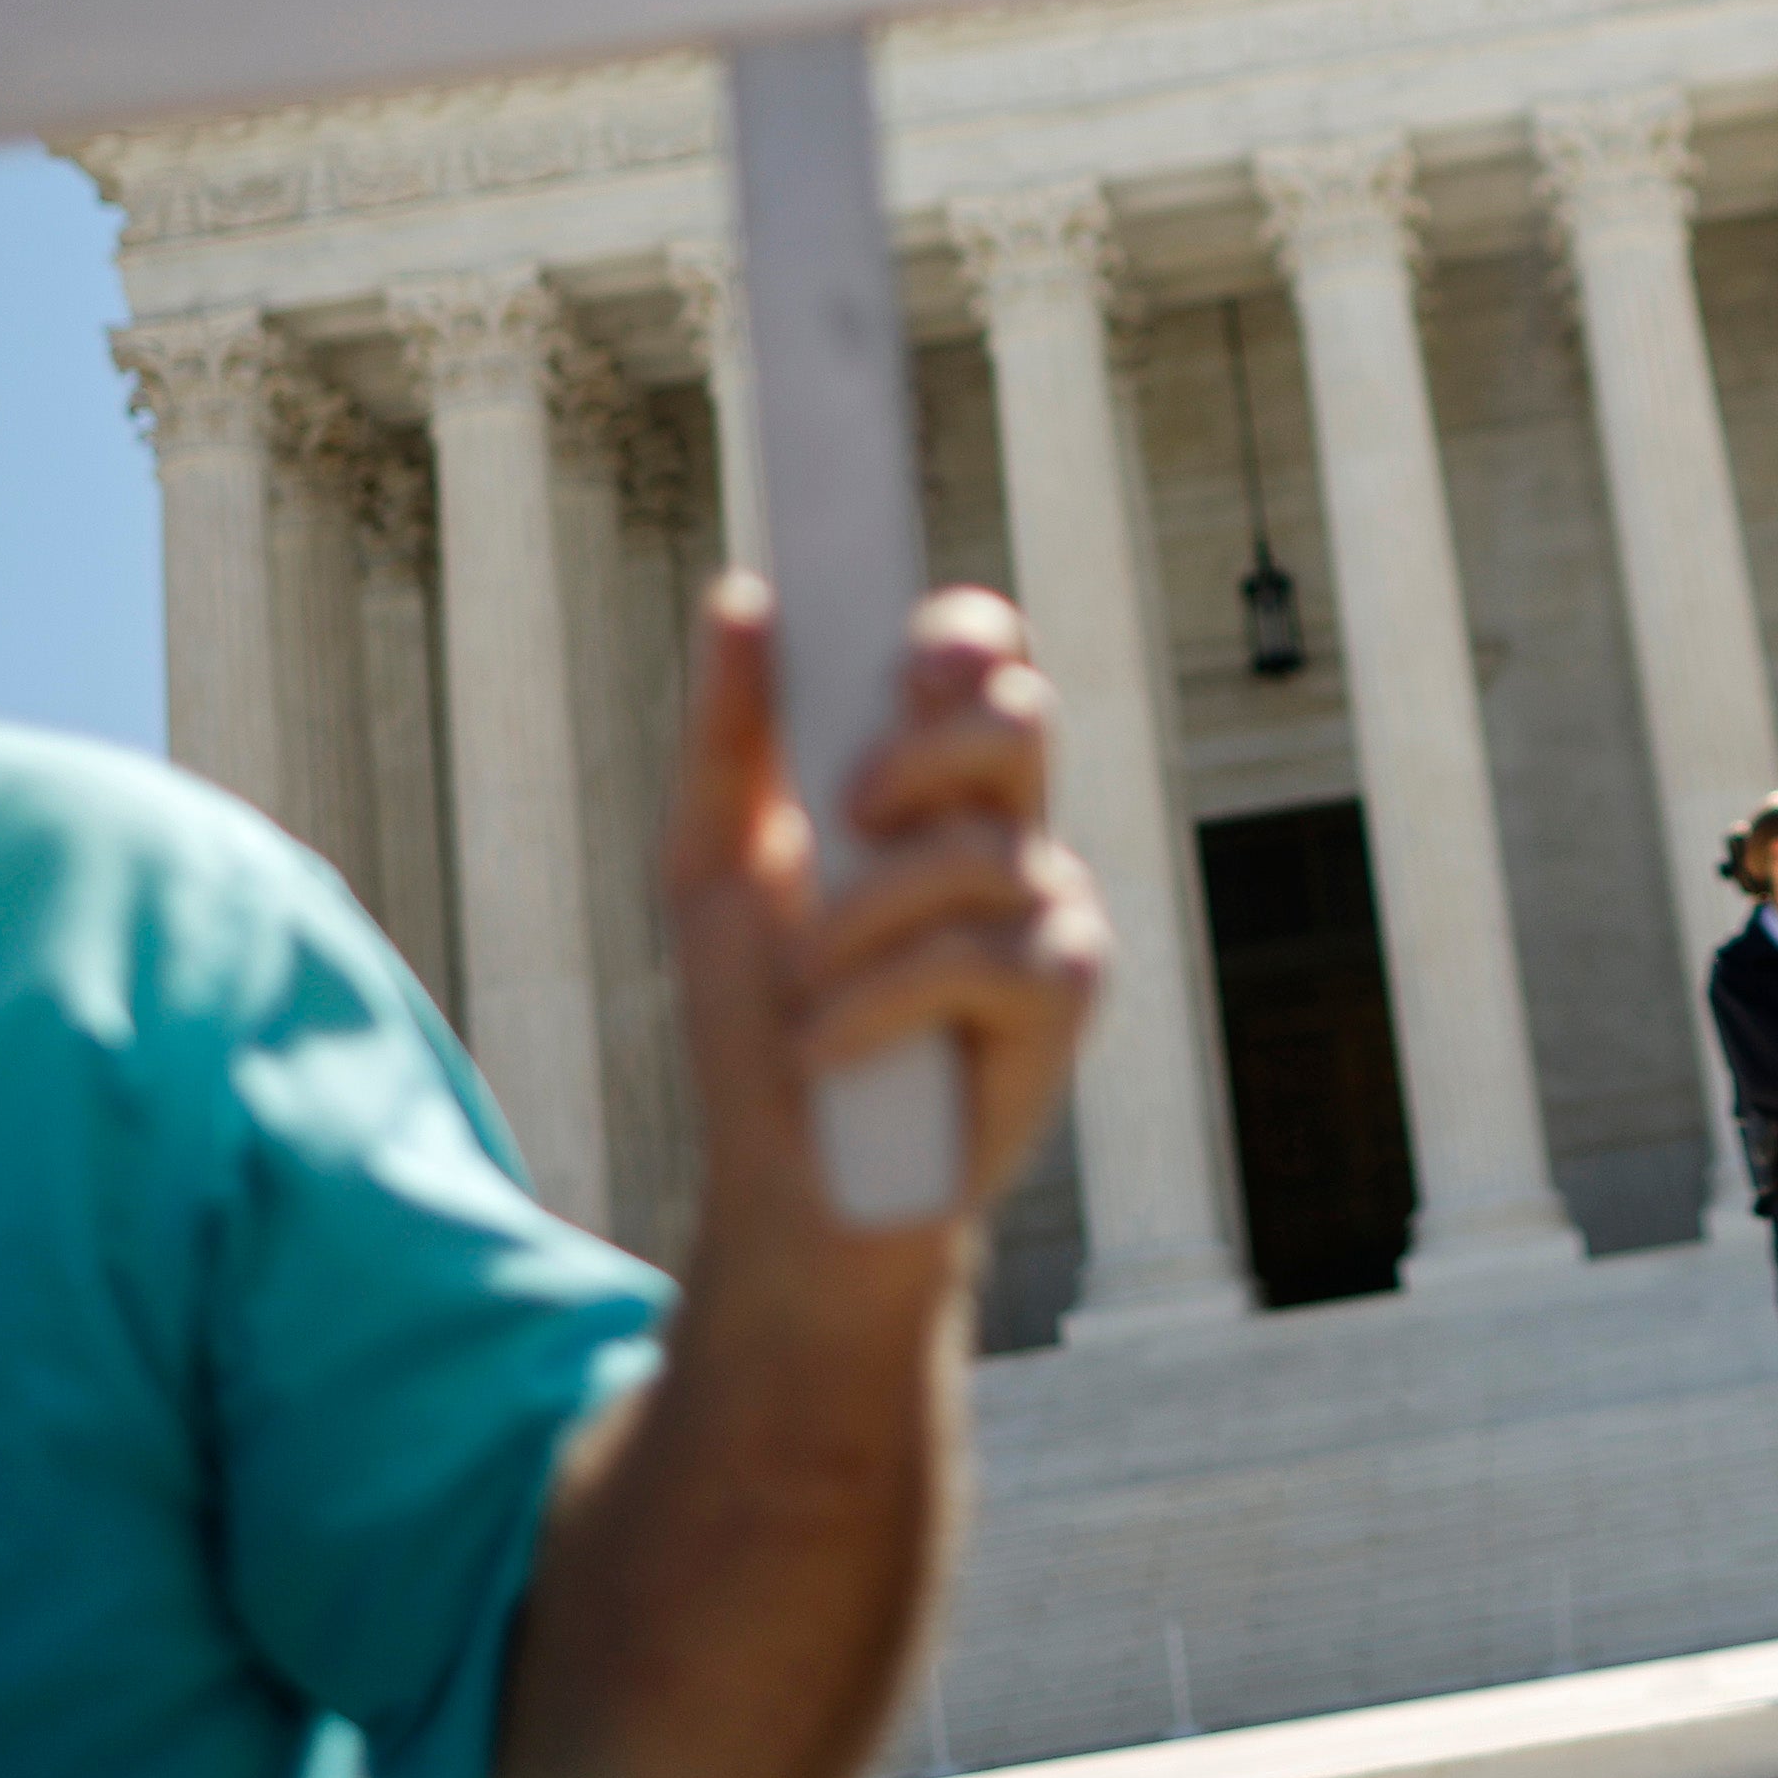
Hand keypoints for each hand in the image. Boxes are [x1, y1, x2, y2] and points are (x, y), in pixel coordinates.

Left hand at [663, 576, 1107, 1242]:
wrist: (786, 1184)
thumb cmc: (758, 1018)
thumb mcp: (710, 862)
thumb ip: (730, 732)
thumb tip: (747, 593)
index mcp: (932, 781)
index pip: (982, 661)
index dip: (959, 634)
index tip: (901, 650)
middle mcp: (1007, 831)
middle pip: (1019, 718)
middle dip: (925, 749)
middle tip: (846, 809)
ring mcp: (1049, 912)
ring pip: (980, 850)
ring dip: (862, 918)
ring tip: (807, 988)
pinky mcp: (1067, 999)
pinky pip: (980, 956)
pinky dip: (883, 998)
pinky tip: (832, 1046)